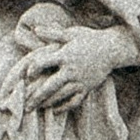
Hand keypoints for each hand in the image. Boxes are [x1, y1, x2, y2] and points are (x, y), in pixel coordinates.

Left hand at [7, 21, 130, 115]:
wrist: (113, 48)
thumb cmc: (90, 39)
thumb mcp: (71, 33)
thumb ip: (53, 33)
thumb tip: (35, 29)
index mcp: (65, 56)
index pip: (42, 64)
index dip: (32, 70)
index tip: (28, 75)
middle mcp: (71, 70)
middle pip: (49, 86)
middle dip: (36, 96)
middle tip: (25, 105)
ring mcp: (80, 81)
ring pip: (61, 95)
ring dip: (47, 102)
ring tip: (37, 107)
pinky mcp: (88, 87)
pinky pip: (75, 100)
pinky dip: (65, 107)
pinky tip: (56, 110)